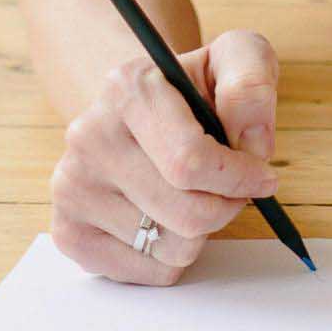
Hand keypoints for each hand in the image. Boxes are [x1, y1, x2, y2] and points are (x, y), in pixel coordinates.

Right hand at [49, 29, 280, 285]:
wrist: (134, 111)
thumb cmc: (194, 89)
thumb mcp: (235, 58)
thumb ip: (251, 85)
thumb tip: (253, 143)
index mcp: (128, 88)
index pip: (190, 161)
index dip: (240, 178)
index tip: (262, 177)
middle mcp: (89, 137)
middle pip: (185, 213)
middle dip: (226, 207)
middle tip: (233, 190)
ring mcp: (72, 187)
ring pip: (170, 248)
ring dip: (201, 232)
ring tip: (194, 196)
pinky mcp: (69, 232)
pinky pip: (148, 272)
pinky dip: (173, 255)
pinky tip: (167, 218)